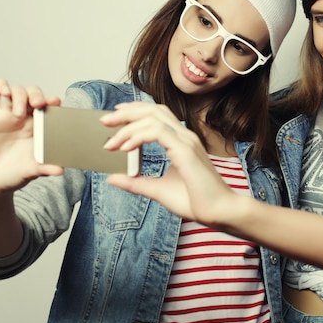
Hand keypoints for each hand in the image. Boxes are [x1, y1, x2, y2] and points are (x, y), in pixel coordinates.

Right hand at [0, 79, 62, 196]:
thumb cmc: (14, 174)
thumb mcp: (31, 171)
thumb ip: (45, 168)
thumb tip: (61, 170)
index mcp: (38, 128)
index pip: (49, 108)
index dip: (53, 102)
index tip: (55, 102)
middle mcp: (24, 119)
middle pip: (34, 95)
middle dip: (37, 95)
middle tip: (38, 104)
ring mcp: (7, 115)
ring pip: (17, 92)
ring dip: (21, 95)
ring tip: (19, 113)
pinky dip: (0, 85)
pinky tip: (5, 91)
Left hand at [102, 102, 237, 224]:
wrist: (217, 212)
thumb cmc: (195, 201)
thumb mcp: (157, 190)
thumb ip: (136, 183)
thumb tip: (112, 178)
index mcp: (181, 142)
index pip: (157, 115)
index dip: (135, 111)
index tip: (114, 118)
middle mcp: (185, 137)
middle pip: (153, 110)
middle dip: (126, 113)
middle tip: (104, 121)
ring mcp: (186, 141)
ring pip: (153, 118)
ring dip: (128, 126)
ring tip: (111, 142)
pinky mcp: (185, 151)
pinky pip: (158, 133)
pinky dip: (138, 137)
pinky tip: (125, 148)